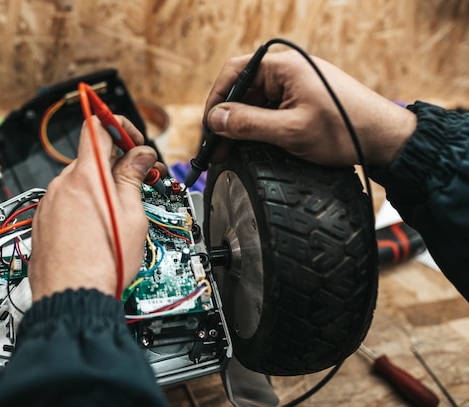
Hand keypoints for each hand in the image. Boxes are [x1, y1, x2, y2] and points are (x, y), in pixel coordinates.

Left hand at [29, 116, 161, 300]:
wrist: (72, 298)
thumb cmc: (103, 264)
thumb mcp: (132, 216)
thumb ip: (132, 178)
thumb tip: (139, 156)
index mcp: (87, 176)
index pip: (97, 126)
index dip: (119, 126)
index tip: (133, 141)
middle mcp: (62, 185)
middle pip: (91, 158)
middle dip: (116, 165)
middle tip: (138, 181)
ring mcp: (49, 204)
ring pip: (79, 183)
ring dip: (100, 189)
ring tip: (118, 215)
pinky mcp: (42, 223)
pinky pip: (65, 203)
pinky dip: (82, 207)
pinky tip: (96, 230)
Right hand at [204, 50, 416, 166]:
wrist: (384, 139)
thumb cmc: (345, 130)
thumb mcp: (289, 131)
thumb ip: (248, 124)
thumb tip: (215, 119)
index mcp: (283, 67)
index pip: (234, 73)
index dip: (215, 101)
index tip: (208, 127)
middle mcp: (287, 71)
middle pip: (242, 90)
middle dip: (226, 119)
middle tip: (215, 148)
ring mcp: (295, 85)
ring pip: (255, 103)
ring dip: (241, 126)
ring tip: (230, 152)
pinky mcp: (302, 100)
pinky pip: (270, 110)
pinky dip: (257, 128)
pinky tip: (250, 147)